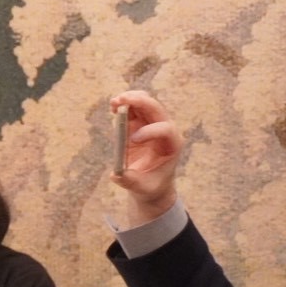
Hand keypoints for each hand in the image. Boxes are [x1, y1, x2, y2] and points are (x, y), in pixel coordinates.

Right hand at [107, 90, 183, 225]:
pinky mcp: (139, 123)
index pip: (165, 129)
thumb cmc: (150, 185)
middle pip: (156, 109)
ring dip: (131, 99)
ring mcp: (152, 124)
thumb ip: (130, 181)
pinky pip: (134, 107)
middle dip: (140, 103)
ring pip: (145, 102)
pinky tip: (114, 105)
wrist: (151, 182)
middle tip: (121, 101)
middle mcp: (165, 130)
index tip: (132, 140)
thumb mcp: (142, 187)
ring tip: (115, 102)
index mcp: (172, 144)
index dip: (149, 131)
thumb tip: (116, 174)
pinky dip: (124, 104)